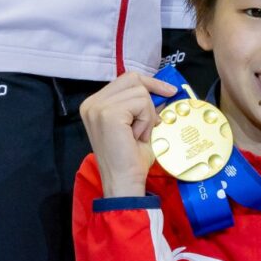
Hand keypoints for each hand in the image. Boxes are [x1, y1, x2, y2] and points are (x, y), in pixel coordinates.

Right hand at [78, 70, 177, 196]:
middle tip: (152, 123)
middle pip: (132, 79)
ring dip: (147, 115)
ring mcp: (97, 107)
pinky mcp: (108, 113)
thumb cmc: (131, 159)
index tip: (168, 91)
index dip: (149, 83)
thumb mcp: (138, 125)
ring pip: (139, 92)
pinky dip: (146, 120)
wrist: (124, 181)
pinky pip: (141, 103)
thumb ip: (145, 106)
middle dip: (150, 98)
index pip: (125, 79)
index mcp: (94, 104)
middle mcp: (92, 103)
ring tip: (138, 135)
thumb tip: (163, 91)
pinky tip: (137, 136)